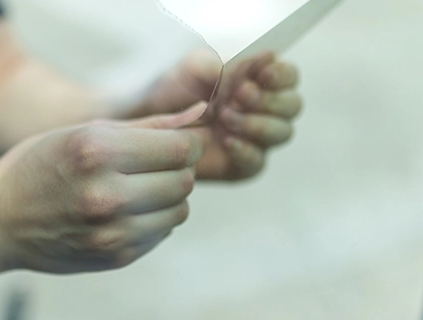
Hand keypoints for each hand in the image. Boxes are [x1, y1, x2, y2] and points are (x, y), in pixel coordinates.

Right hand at [0, 104, 205, 273]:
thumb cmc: (40, 165)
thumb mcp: (85, 131)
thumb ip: (147, 124)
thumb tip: (199, 113)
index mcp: (96, 152)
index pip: (179, 148)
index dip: (187, 142)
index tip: (178, 141)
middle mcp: (105, 195)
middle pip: (184, 179)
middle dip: (179, 167)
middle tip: (156, 163)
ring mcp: (110, 232)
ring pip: (180, 209)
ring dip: (170, 195)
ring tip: (141, 186)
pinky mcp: (115, 257)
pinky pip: (161, 232)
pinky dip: (155, 218)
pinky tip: (128, 208)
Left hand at [136, 50, 302, 180]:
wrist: (146, 121)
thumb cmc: (173, 89)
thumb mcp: (192, 68)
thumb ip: (225, 63)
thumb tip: (264, 57)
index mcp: (257, 80)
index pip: (288, 76)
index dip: (282, 75)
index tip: (262, 75)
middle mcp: (263, 109)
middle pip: (292, 105)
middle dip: (269, 100)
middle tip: (238, 95)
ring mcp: (255, 138)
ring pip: (281, 133)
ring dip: (258, 123)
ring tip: (225, 116)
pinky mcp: (241, 164)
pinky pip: (258, 162)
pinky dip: (246, 150)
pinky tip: (227, 141)